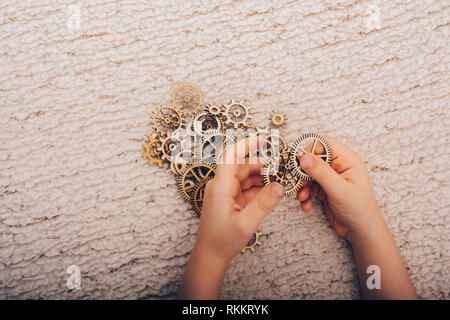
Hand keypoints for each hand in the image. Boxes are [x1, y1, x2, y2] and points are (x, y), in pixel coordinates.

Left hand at [196, 136, 284, 263]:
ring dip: (261, 176)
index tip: (260, 139)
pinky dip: (258, 187)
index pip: (229, 157)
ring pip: (245, 176)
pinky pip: (246, 187)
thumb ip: (264, 204)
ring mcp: (225, 192)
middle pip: (241, 166)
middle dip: (261, 165)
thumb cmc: (222, 241)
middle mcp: (221, 186)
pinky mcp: (230, 200)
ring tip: (278, 178)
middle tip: (280, 167)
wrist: (210, 256)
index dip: (244, 145)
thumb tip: (279, 186)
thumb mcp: (246, 223)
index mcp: (220, 187)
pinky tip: (271, 190)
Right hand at [296, 136, 381, 242]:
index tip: (298, 162)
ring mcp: (331, 178)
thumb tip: (304, 157)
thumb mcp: (339, 189)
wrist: (361, 232)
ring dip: (302, 186)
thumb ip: (321, 172)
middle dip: (303, 172)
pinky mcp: (325, 189)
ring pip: (308, 174)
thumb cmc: (359, 210)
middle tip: (299, 183)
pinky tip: (307, 204)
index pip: (324, 144)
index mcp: (347, 160)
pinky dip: (305, 195)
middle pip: (313, 159)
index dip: (309, 150)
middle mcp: (339, 166)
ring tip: (302, 197)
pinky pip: (309, 186)